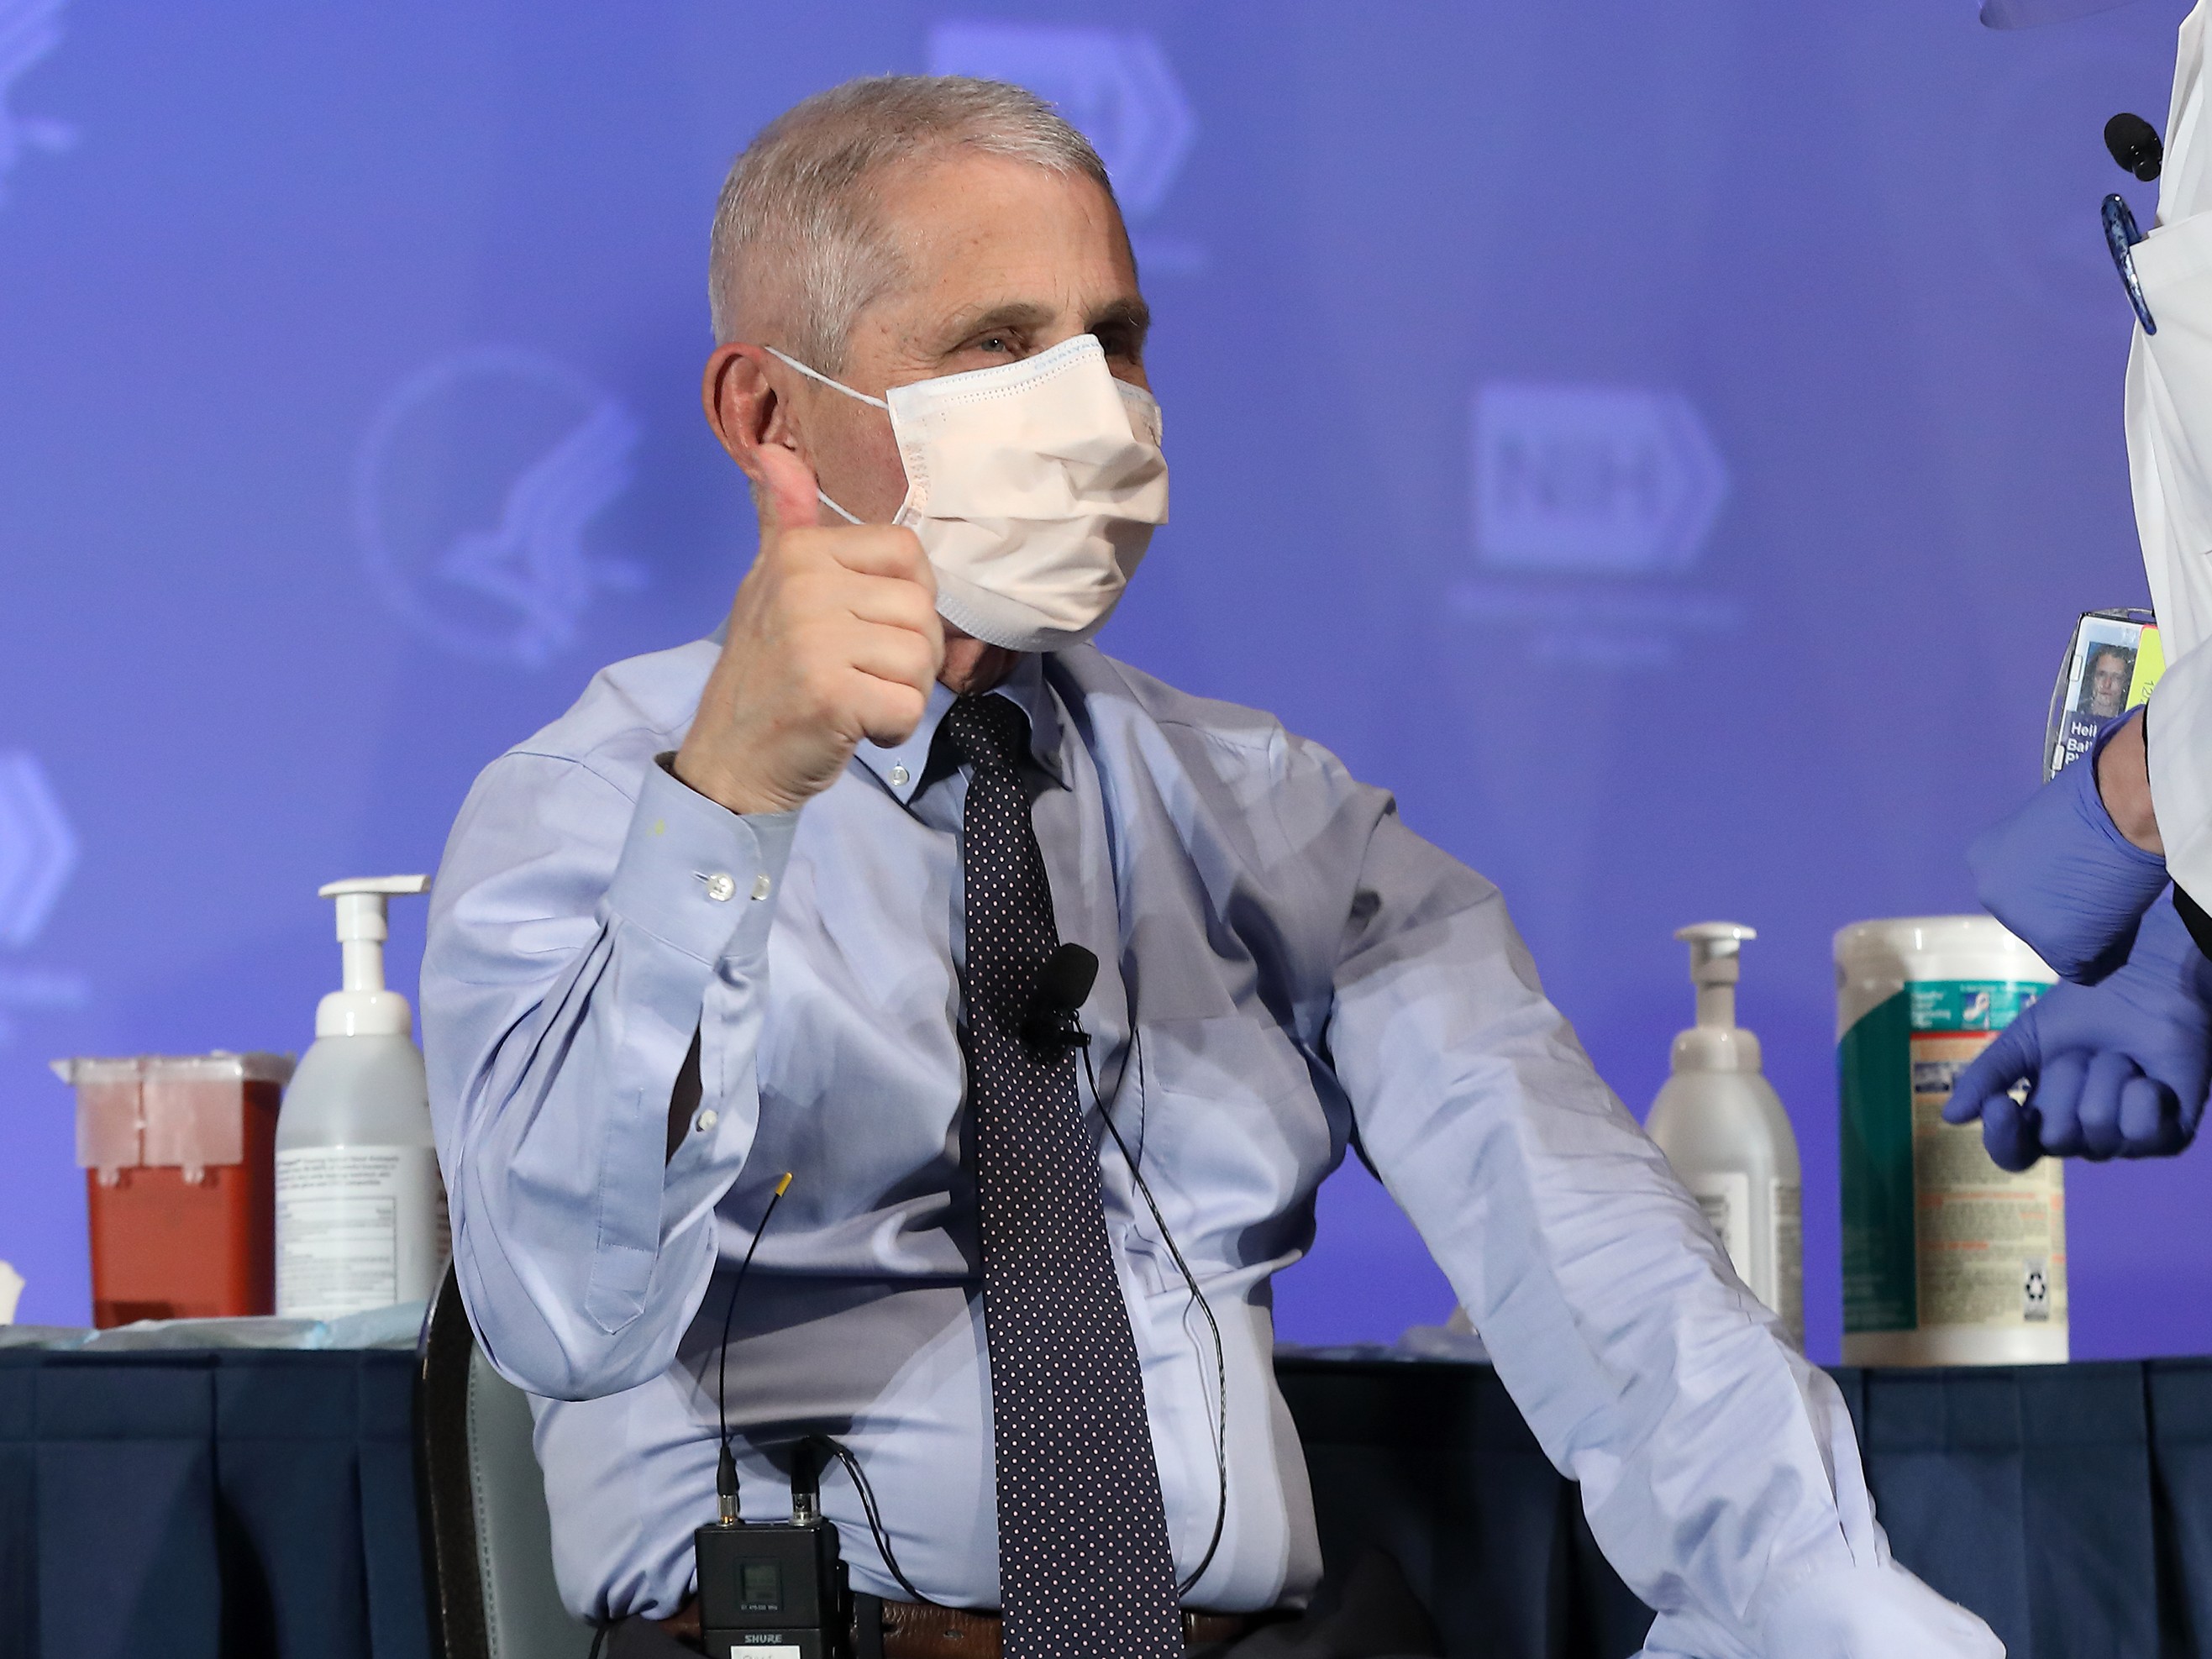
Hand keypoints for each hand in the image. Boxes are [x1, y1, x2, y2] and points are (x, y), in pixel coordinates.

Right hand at [676, 444, 942, 815]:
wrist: (729, 760)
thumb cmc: (765, 676)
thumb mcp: (769, 586)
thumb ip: (785, 523)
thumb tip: (777, 453)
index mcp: (799, 552)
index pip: (907, 551)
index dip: (910, 597)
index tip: (873, 629)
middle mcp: (803, 585)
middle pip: (921, 608)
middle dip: (910, 654)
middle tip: (862, 676)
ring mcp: (814, 639)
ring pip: (921, 657)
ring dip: (903, 693)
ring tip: (857, 700)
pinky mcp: (830, 693)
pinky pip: (909, 704)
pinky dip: (894, 727)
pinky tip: (855, 727)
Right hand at [1942, 898, 2211, 1168]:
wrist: (2140, 982)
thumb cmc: (2081, 1011)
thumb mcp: (2022, 1040)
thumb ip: (1987, 1076)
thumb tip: (1950, 1116)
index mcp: (2043, 1119)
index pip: (2014, 1155)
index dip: (2005, 1137)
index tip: (2001, 1104)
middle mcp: (2083, 1137)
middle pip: (2056, 1137)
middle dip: (2066, 1083)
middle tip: (2083, 1053)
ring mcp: (2126, 1139)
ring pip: (2099, 1130)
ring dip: (2106, 1078)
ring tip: (2120, 1054)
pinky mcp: (2169, 1134)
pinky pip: (2142, 1132)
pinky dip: (2142, 1096)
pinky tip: (2149, 1075)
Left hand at [1967, 712, 2167, 981]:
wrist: (2121, 809)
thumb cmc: (2091, 800)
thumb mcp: (2044, 825)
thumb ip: (2038, 854)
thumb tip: (2055, 870)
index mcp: (1983, 860)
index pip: (2014, 889)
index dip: (2049, 885)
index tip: (2072, 874)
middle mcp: (1989, 893)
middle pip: (2028, 917)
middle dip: (2058, 909)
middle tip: (2092, 889)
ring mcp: (2020, 923)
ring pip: (2054, 941)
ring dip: (2080, 929)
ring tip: (2107, 901)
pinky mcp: (2056, 946)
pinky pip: (2081, 964)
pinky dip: (2101, 951)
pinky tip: (2116, 923)